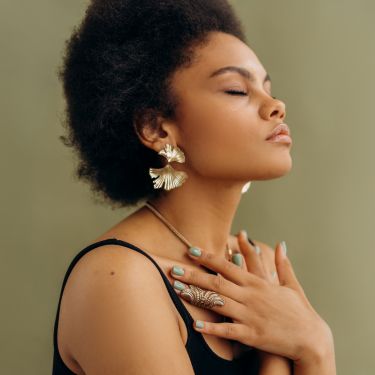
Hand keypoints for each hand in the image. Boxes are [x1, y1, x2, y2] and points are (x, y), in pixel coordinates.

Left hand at [170, 233, 333, 362]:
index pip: (228, 266)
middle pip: (217, 282)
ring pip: (218, 302)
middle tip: (174, 268)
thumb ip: (283, 264)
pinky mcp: (252, 335)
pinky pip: (227, 330)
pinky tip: (195, 323)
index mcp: (258, 283)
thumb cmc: (300, 311)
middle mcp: (251, 296)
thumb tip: (281, 244)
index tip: (192, 251)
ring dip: (196, 295)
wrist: (311, 339)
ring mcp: (250, 315)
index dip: (208, 257)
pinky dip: (211, 327)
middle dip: (194, 274)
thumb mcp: (291, 285)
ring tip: (178, 289)